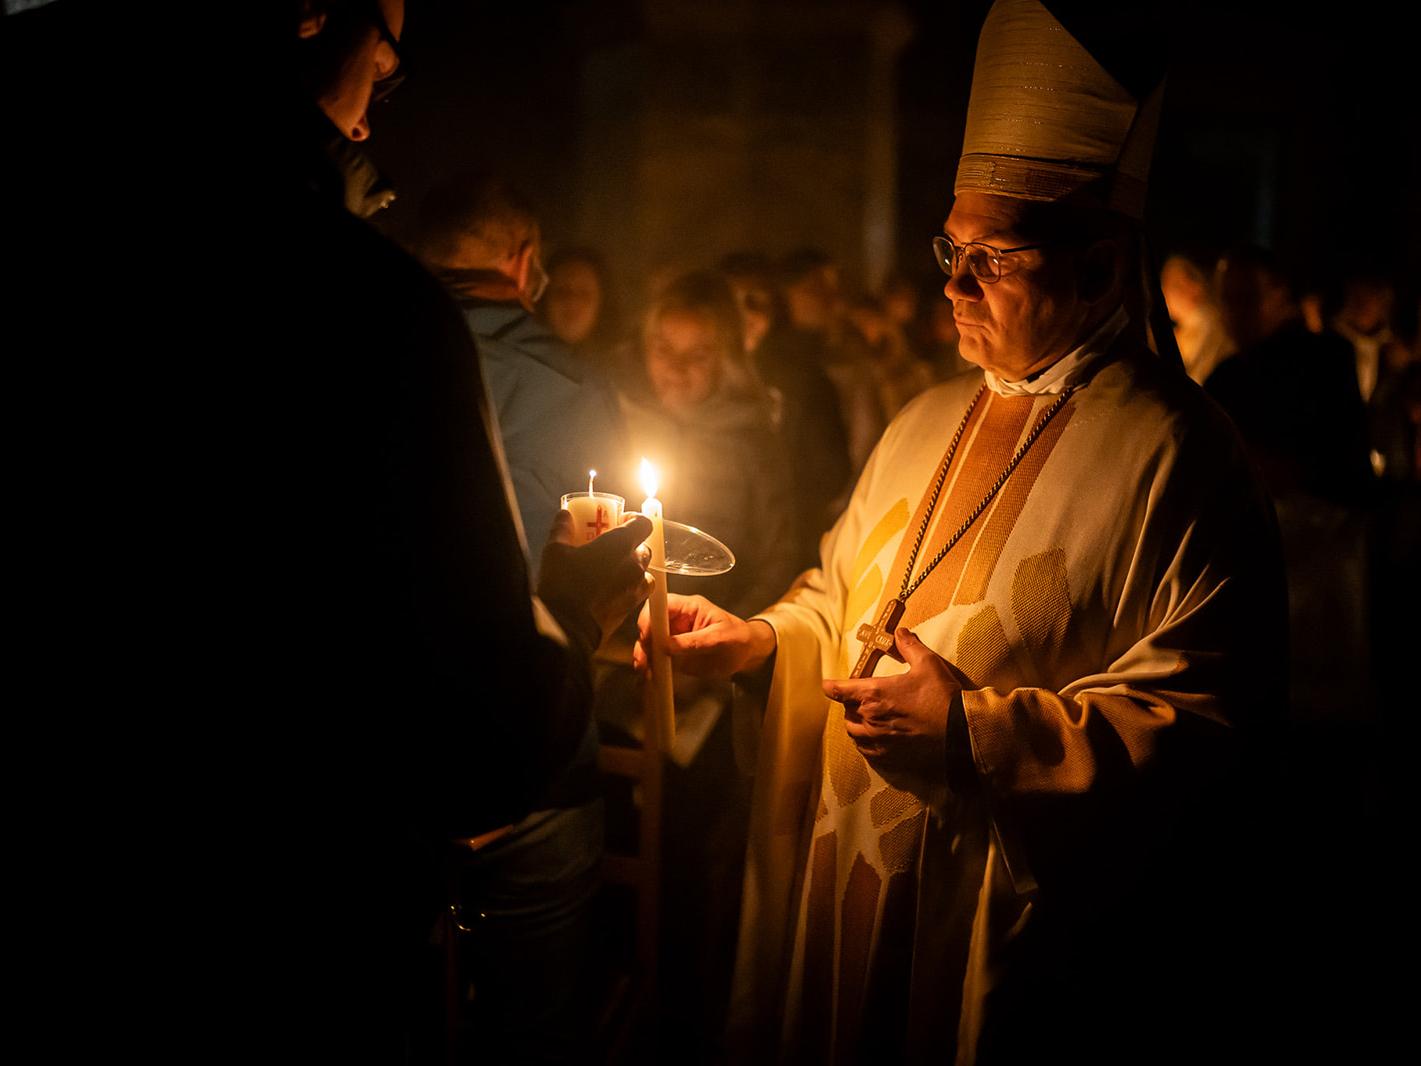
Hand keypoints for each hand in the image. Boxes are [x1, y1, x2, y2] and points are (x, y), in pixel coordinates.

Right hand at [538, 512, 652, 642]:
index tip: (621, 522)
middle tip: (610, 548)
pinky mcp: (632, 608)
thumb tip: (564, 515)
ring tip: (611, 572)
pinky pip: (638, 591)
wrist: (568, 628)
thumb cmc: (562, 585)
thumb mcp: (555, 552)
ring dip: (632, 568)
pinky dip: (629, 587)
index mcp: (619, 544)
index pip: (644, 523)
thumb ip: (562, 529)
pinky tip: (610, 590)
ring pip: (644, 571)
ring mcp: (635, 587)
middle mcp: (634, 564)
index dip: (635, 520)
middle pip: (644, 548)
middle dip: (631, 546)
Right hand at [634, 593, 776, 678]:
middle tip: (644, 659)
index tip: (647, 636)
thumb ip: (694, 642)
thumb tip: (667, 646)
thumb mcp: (720, 639)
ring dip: (644, 655)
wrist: (746, 656)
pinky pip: (656, 657)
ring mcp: (673, 636)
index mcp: (689, 607)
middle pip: (650, 624)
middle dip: (644, 641)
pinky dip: (650, 666)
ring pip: (649, 642)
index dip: (650, 617)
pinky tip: (649, 675)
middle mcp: (677, 619)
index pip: (662, 604)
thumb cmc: (738, 639)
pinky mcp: (672, 653)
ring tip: (645, 670)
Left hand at [821, 627, 962, 774]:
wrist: (961, 731)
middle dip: (850, 703)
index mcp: (874, 693)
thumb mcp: (927, 663)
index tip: (827, 685)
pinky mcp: (888, 756)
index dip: (831, 686)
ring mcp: (878, 740)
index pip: (840, 690)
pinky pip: (866, 750)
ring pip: (853, 732)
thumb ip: (909, 646)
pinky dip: (866, 743)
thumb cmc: (942, 696)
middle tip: (861, 698)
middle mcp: (870, 719)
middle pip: (846, 711)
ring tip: (866, 718)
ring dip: (856, 723)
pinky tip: (875, 738)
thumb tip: (900, 633)